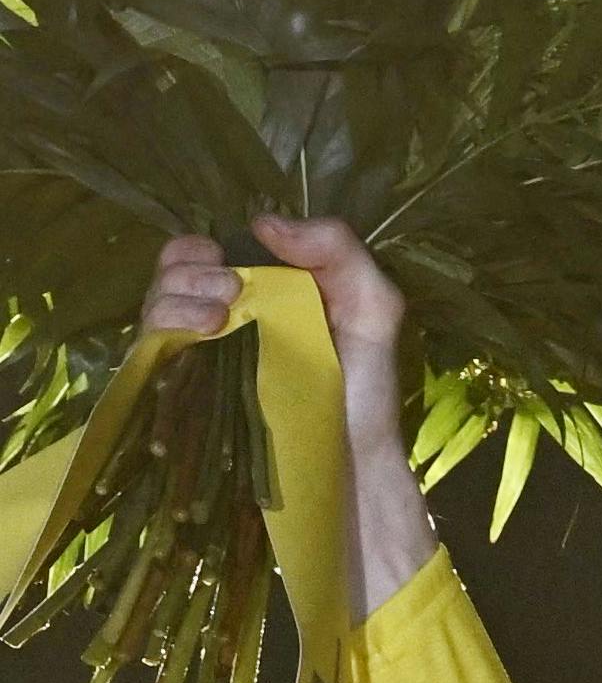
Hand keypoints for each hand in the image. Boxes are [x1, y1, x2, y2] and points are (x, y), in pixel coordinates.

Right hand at [143, 216, 405, 379]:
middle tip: (231, 289)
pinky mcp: (187, 397)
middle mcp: (217, 323)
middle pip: (167, 275)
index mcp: (251, 297)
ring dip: (177, 297)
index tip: (226, 257)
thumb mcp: (371, 304)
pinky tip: (203, 333)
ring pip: (154, 308)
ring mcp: (199, 361)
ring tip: (218, 317)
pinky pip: (150, 353)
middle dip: (188, 269)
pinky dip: (166, 329)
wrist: (356, 460)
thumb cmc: (365, 384)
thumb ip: (335, 248)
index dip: (200, 248)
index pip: (197, 256)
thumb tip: (261, 223)